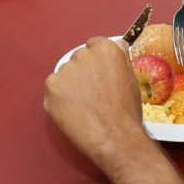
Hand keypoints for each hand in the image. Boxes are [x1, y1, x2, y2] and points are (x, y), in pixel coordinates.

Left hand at [43, 36, 152, 171]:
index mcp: (106, 49)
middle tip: (92, 94)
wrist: (114, 137)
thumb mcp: (131, 77)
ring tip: (84, 106)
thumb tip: (116, 46)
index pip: (94, 46)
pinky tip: (73, 111)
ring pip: (65, 74)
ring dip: (71, 85)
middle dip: (83, 72)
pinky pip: (54, 88)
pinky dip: (60, 98)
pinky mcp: (51, 87)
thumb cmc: (126, 111)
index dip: (97, 62)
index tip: (99, 75)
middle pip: (79, 59)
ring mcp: (65, 70)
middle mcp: (83, 54)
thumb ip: (120, 58)